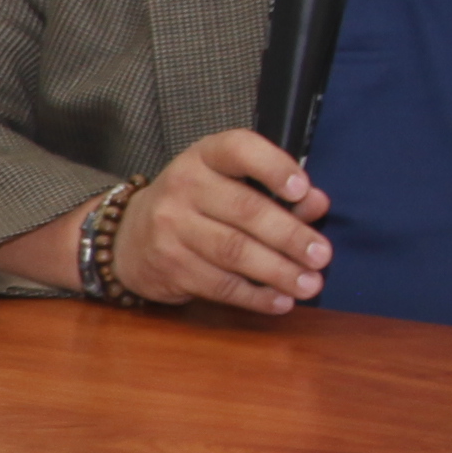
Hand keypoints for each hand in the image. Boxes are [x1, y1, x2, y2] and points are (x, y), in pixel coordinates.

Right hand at [106, 129, 332, 313]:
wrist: (129, 238)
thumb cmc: (196, 206)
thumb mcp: (229, 184)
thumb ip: (275, 191)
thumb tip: (316, 204)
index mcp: (204, 157)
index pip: (239, 150)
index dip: (274, 168)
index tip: (303, 190)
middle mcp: (183, 186)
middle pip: (244, 210)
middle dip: (289, 235)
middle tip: (322, 255)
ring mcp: (171, 227)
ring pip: (234, 251)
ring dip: (278, 271)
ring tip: (310, 284)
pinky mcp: (169, 266)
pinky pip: (219, 284)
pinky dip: (255, 296)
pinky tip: (280, 302)